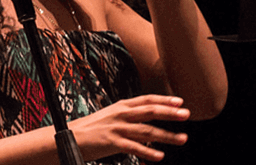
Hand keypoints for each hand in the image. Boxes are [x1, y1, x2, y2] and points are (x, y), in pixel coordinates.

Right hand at [71, 94, 191, 161]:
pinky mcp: (112, 142)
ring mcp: (117, 128)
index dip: (164, 100)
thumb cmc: (91, 128)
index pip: (147, 100)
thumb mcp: (110, 116)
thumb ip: (128, 116)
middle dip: (170, 113)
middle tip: (186, 115)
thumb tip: (147, 121)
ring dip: (167, 135)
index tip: (180, 101)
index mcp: (121, 106)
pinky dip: (148, 152)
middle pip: (150, 111)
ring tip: (182, 139)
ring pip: (147, 131)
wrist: (69, 136)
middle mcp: (121, 115)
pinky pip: (134, 148)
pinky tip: (160, 156)